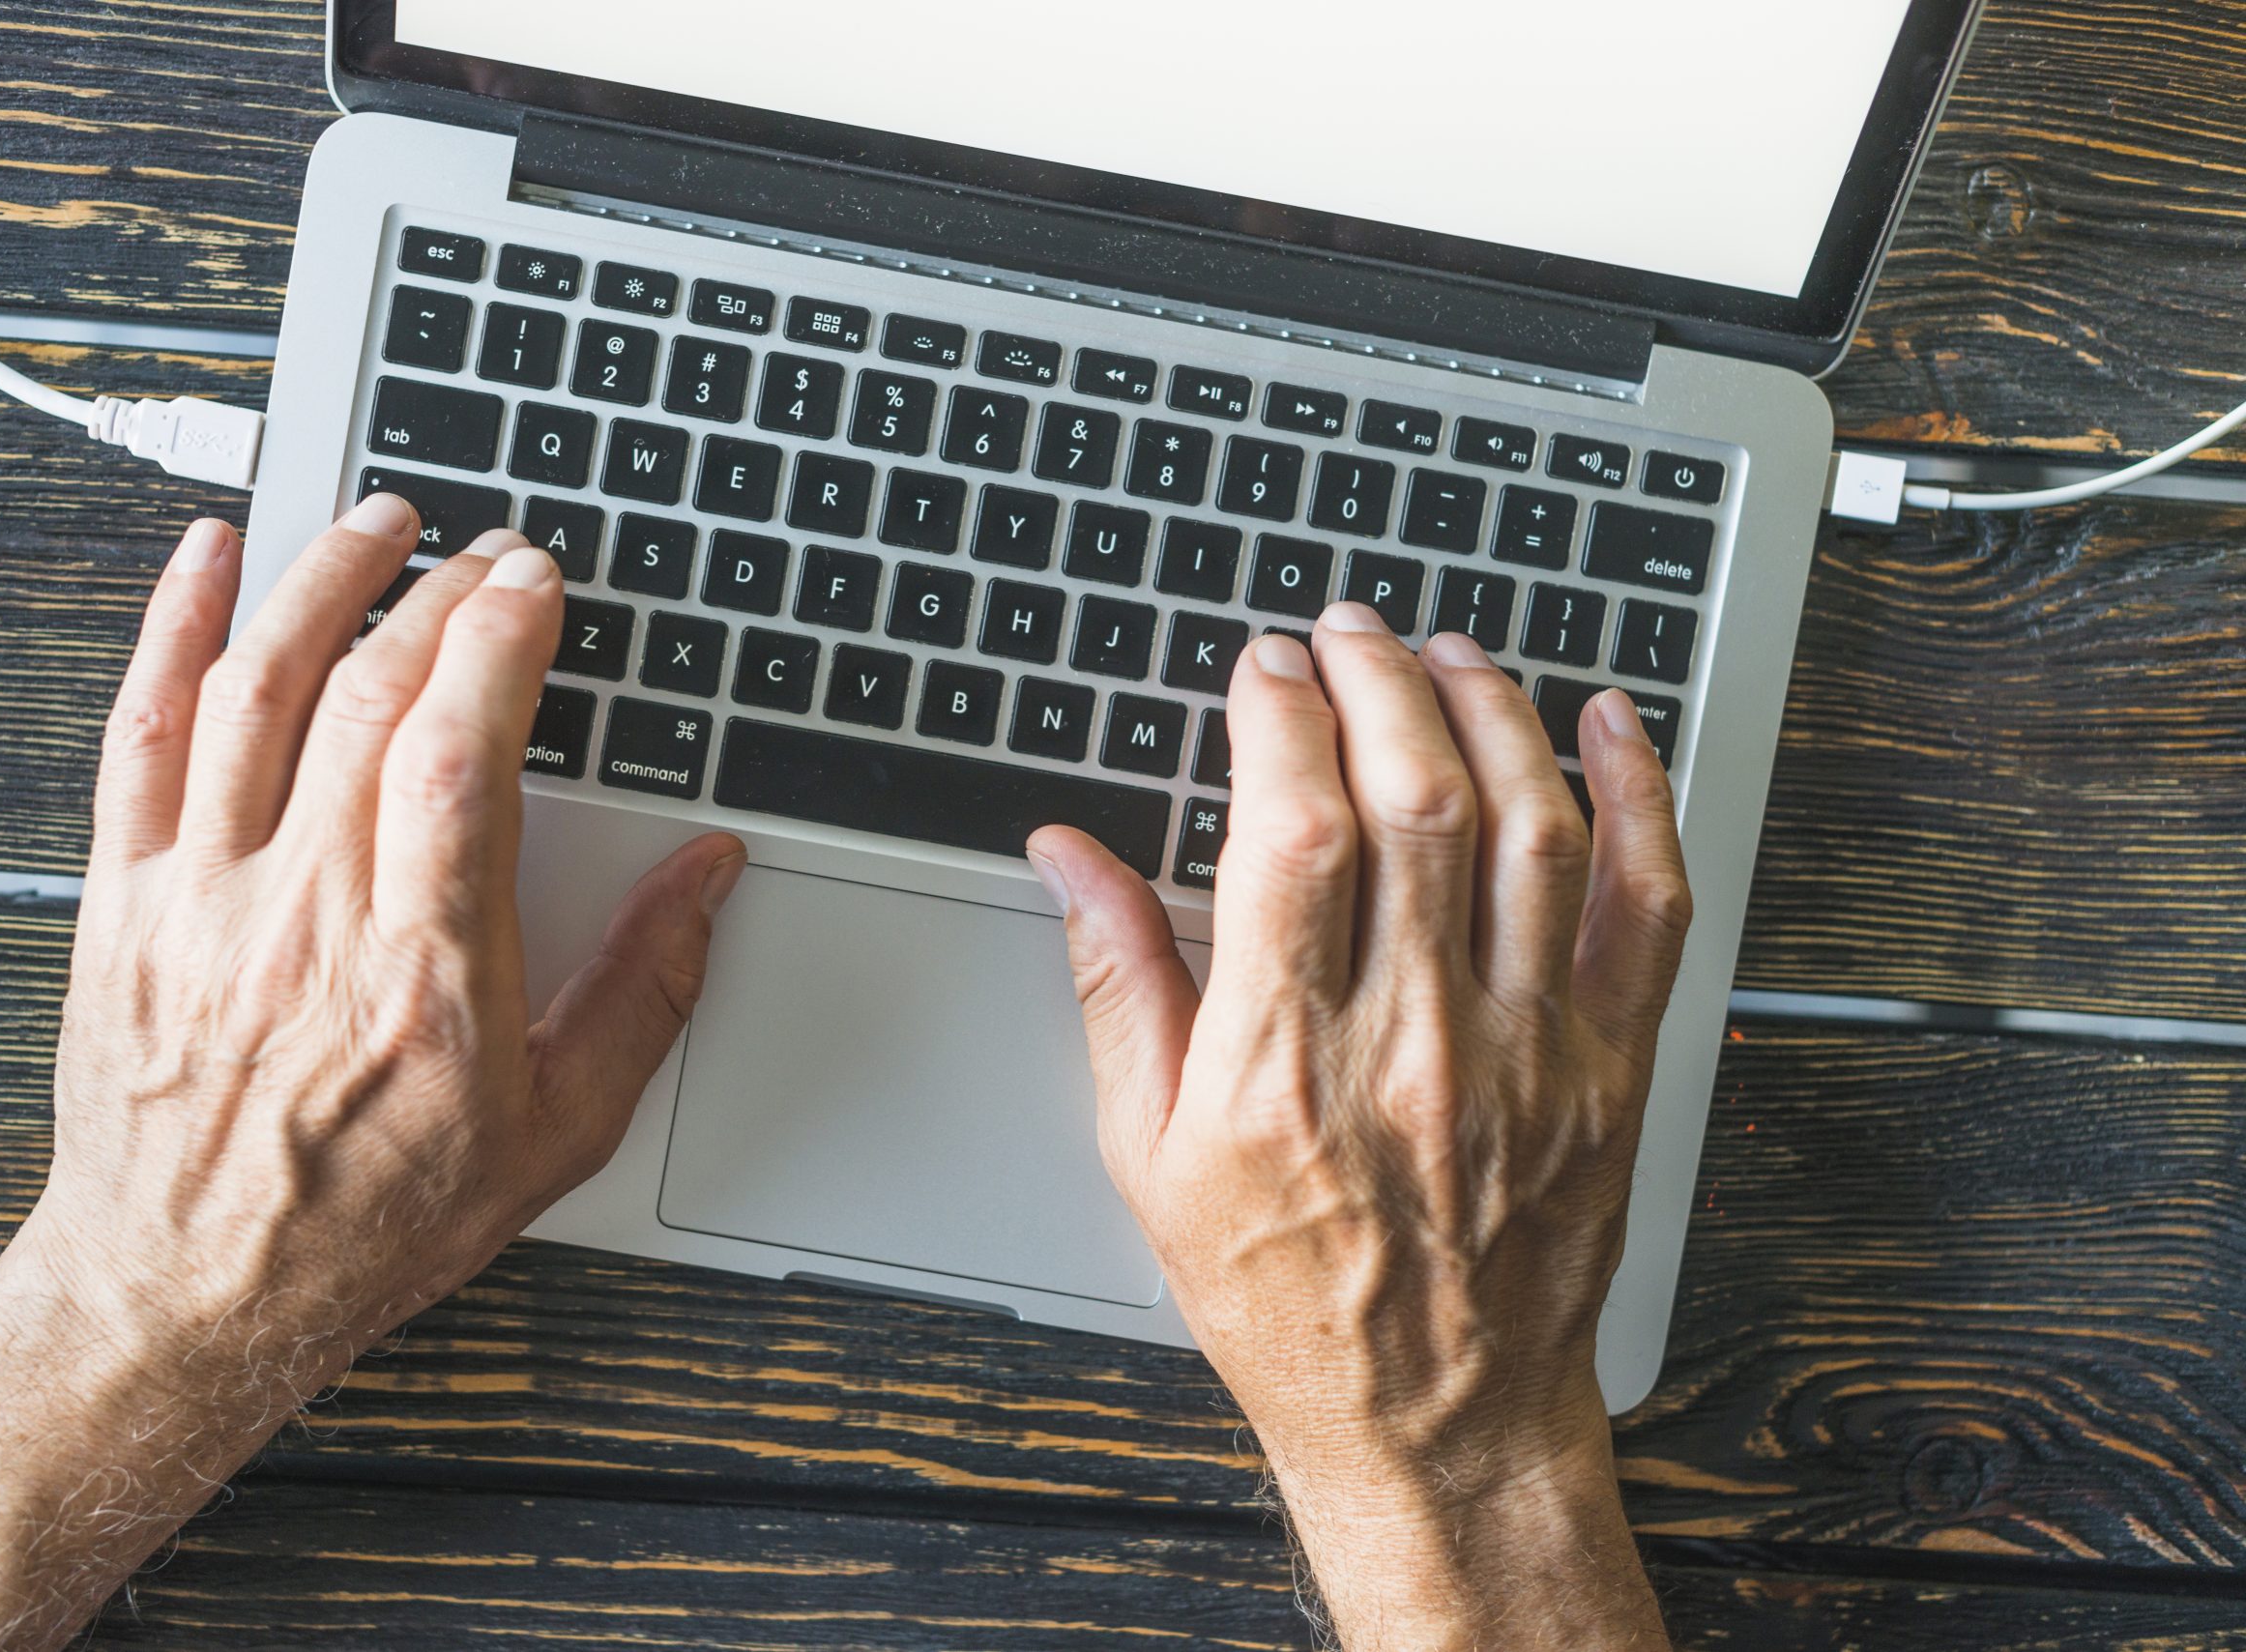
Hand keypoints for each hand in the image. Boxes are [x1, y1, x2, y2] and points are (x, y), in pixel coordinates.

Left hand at [0, 501, 745, 1651]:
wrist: (191, 1292)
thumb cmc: (371, 1219)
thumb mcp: (557, 1129)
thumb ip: (645, 989)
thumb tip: (708, 876)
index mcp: (426, 970)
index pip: (462, 752)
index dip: (502, 638)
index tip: (536, 583)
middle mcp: (308, 917)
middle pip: (373, 697)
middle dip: (441, 594)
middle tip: (489, 554)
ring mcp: (205, 898)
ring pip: (258, 688)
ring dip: (323, 580)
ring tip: (379, 522)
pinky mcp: (127, 898)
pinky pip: (138, 735)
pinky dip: (172, 630)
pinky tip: (211, 559)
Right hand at [1029, 603, 1689, 1650]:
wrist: (1433, 1425)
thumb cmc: (1285, 1301)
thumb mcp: (1148, 1156)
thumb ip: (1116, 985)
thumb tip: (1068, 856)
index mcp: (1283, 1063)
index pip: (1294, 833)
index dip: (1282, 719)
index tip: (1265, 670)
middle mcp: (1413, 1045)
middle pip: (1416, 801)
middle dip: (1380, 680)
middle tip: (1350, 630)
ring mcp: (1528, 1054)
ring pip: (1534, 829)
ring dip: (1493, 712)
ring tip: (1449, 655)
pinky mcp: (1610, 1071)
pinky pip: (1650, 907)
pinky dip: (1640, 799)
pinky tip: (1608, 726)